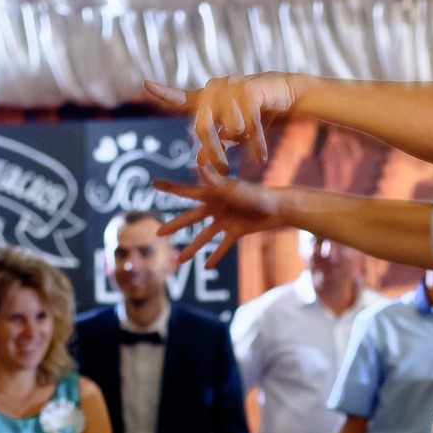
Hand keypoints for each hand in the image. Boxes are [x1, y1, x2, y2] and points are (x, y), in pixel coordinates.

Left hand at [145, 74, 299, 172]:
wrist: (288, 95)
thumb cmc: (257, 113)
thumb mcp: (234, 133)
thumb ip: (216, 144)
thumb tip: (196, 162)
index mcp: (207, 98)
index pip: (182, 98)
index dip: (164, 92)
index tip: (147, 85)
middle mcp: (215, 90)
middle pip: (203, 128)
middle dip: (212, 154)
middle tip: (223, 173)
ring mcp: (232, 88)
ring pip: (228, 129)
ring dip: (240, 144)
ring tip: (252, 153)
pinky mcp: (250, 91)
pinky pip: (249, 125)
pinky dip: (256, 144)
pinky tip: (261, 158)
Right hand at [152, 168, 287, 268]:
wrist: (278, 208)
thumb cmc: (256, 195)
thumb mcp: (234, 190)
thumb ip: (215, 181)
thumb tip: (199, 166)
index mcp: (212, 194)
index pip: (185, 192)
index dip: (169, 188)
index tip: (153, 183)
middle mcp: (215, 207)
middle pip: (190, 218)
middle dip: (174, 226)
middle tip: (158, 234)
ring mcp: (224, 220)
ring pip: (204, 236)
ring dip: (192, 248)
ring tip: (180, 260)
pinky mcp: (236, 231)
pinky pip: (223, 246)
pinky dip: (216, 256)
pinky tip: (206, 267)